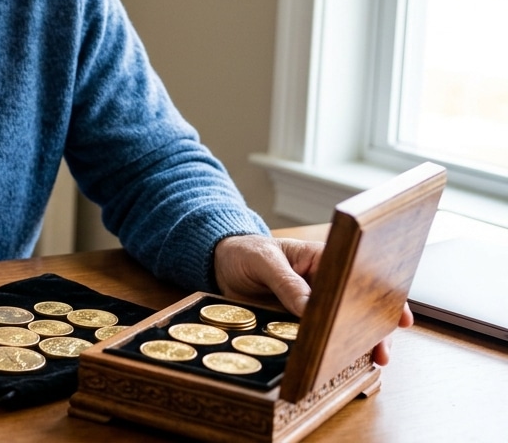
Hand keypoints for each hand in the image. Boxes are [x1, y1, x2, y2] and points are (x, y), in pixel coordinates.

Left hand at [212, 234, 412, 365]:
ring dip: (356, 346)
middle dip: (375, 331)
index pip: (360, 277)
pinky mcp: (296, 327)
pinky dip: (329, 354)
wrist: (220, 265)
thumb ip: (287, 283)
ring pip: (342, 329)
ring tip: (370, 363)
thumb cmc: (246, 253)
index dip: (383, 297)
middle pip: (358, 309)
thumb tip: (311, 309)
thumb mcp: (264, 261)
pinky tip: (338, 367)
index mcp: (324, 261)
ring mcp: (312, 309)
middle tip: (382, 352)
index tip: (399, 316)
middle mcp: (325, 287)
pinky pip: (318, 342)